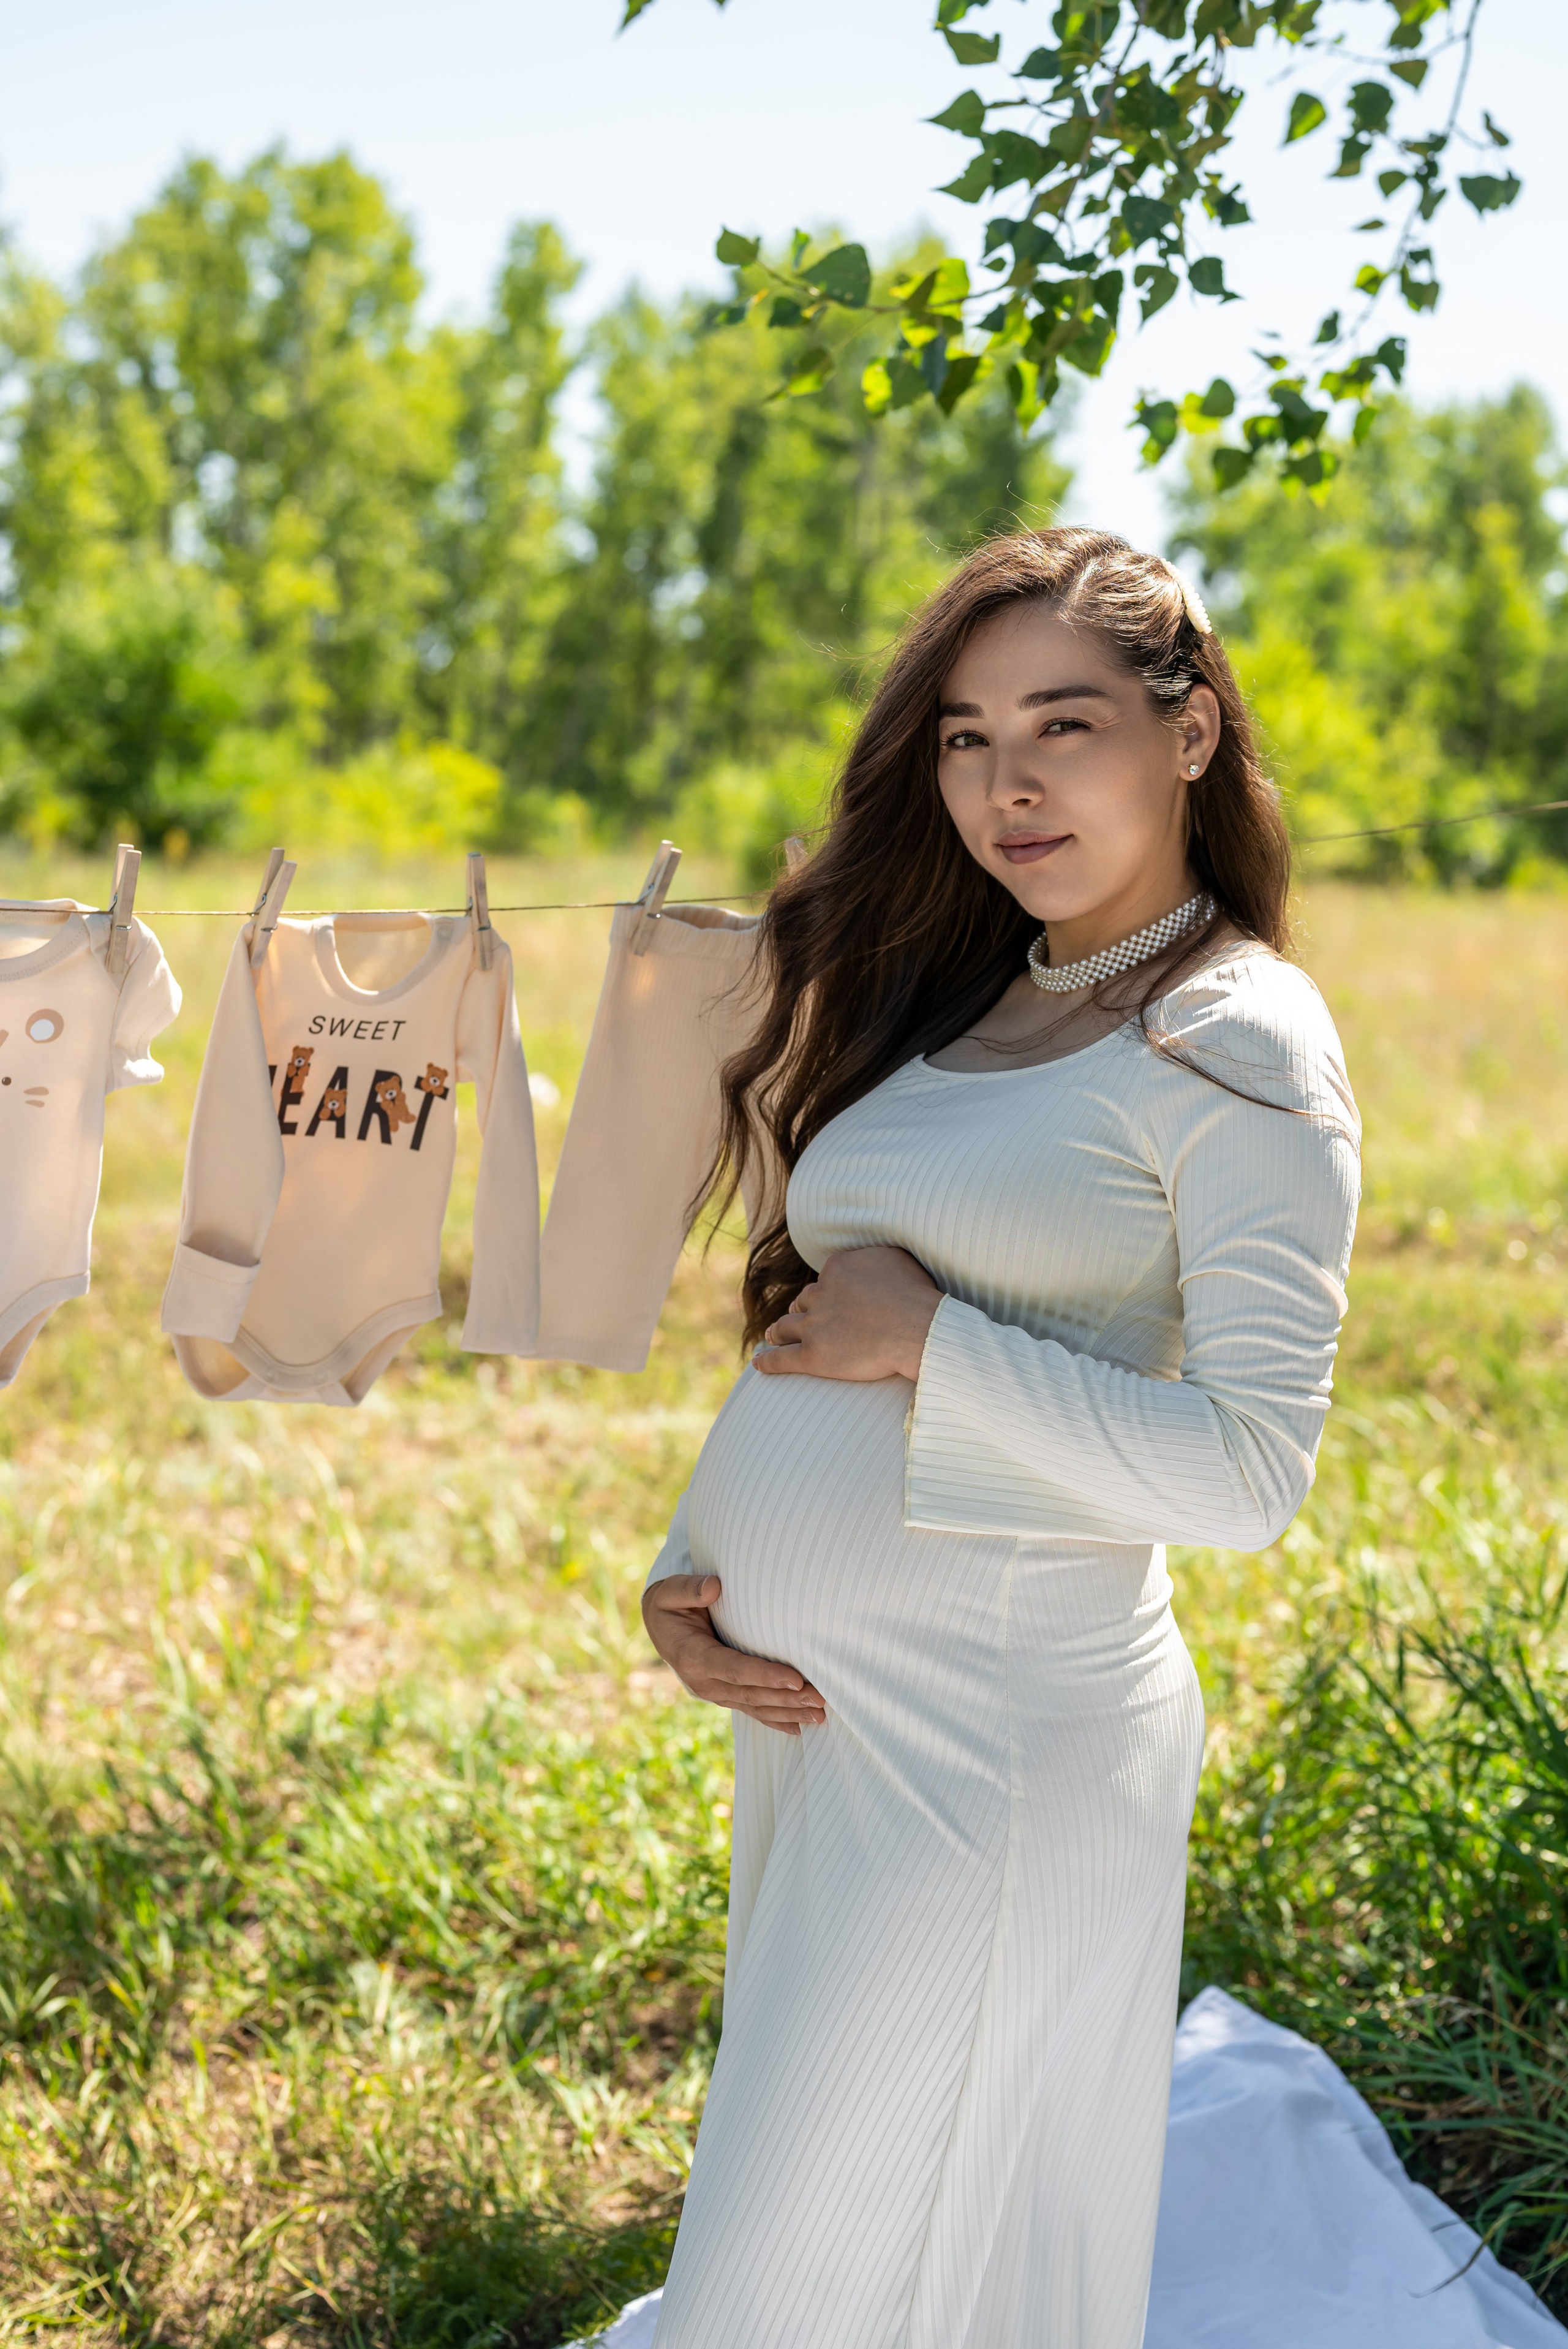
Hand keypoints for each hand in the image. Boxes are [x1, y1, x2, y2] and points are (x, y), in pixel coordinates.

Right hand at [642, 1574, 825, 1734]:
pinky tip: (800, 1727)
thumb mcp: (670, 1592)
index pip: (734, 1669)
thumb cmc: (670, 1604)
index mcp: (692, 1656)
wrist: (660, 1627)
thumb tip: (713, 1587)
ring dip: (788, 1712)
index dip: (764, 1676)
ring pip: (755, 1706)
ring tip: (820, 1715)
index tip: (795, 1680)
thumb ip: (689, 1589)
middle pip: (751, 1694)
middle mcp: (704, 1682)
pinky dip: (776, 1720)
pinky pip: (752, 1711)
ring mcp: (714, 1693)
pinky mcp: (724, 1696)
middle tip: (821, 1698)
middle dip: (787, 1699)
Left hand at [755, 1245, 940, 1383]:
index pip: (825, 1280)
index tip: (832, 1300)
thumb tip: (863, 1258)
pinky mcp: (813, 1356)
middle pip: (803, 1302)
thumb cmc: (914, 1294)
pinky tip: (758, 1364)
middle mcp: (820, 1295)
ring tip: (772, 1336)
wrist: (915, 1327)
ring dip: (777, 1331)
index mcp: (836, 1269)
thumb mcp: (894, 1258)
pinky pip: (782, 1359)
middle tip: (802, 1318)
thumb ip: (871, 1256)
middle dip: (801, 1310)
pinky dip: (767, 1361)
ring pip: (785, 1327)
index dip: (827, 1292)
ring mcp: (814, 1326)